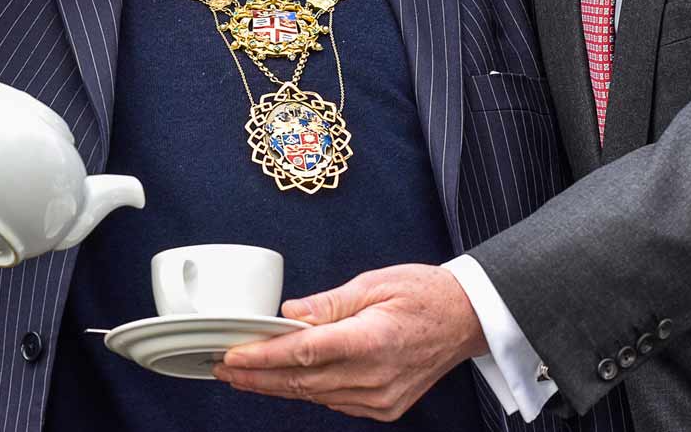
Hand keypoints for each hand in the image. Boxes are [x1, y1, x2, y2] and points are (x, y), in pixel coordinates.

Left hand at [213, 264, 488, 421]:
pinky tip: (285, 379)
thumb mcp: (375, 283)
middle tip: (223, 366)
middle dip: (257, 375)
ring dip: (277, 385)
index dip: (263, 356)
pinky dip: (307, 390)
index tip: (233, 354)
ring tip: (244, 373)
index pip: (304, 353)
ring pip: (314, 395)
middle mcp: (374, 376)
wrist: (466, 320)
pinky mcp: (383, 407)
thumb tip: (288, 315)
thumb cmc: (424, 293)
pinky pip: (334, 400)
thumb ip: (328, 303)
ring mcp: (379, 398)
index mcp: (372, 340)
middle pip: (302, 381)